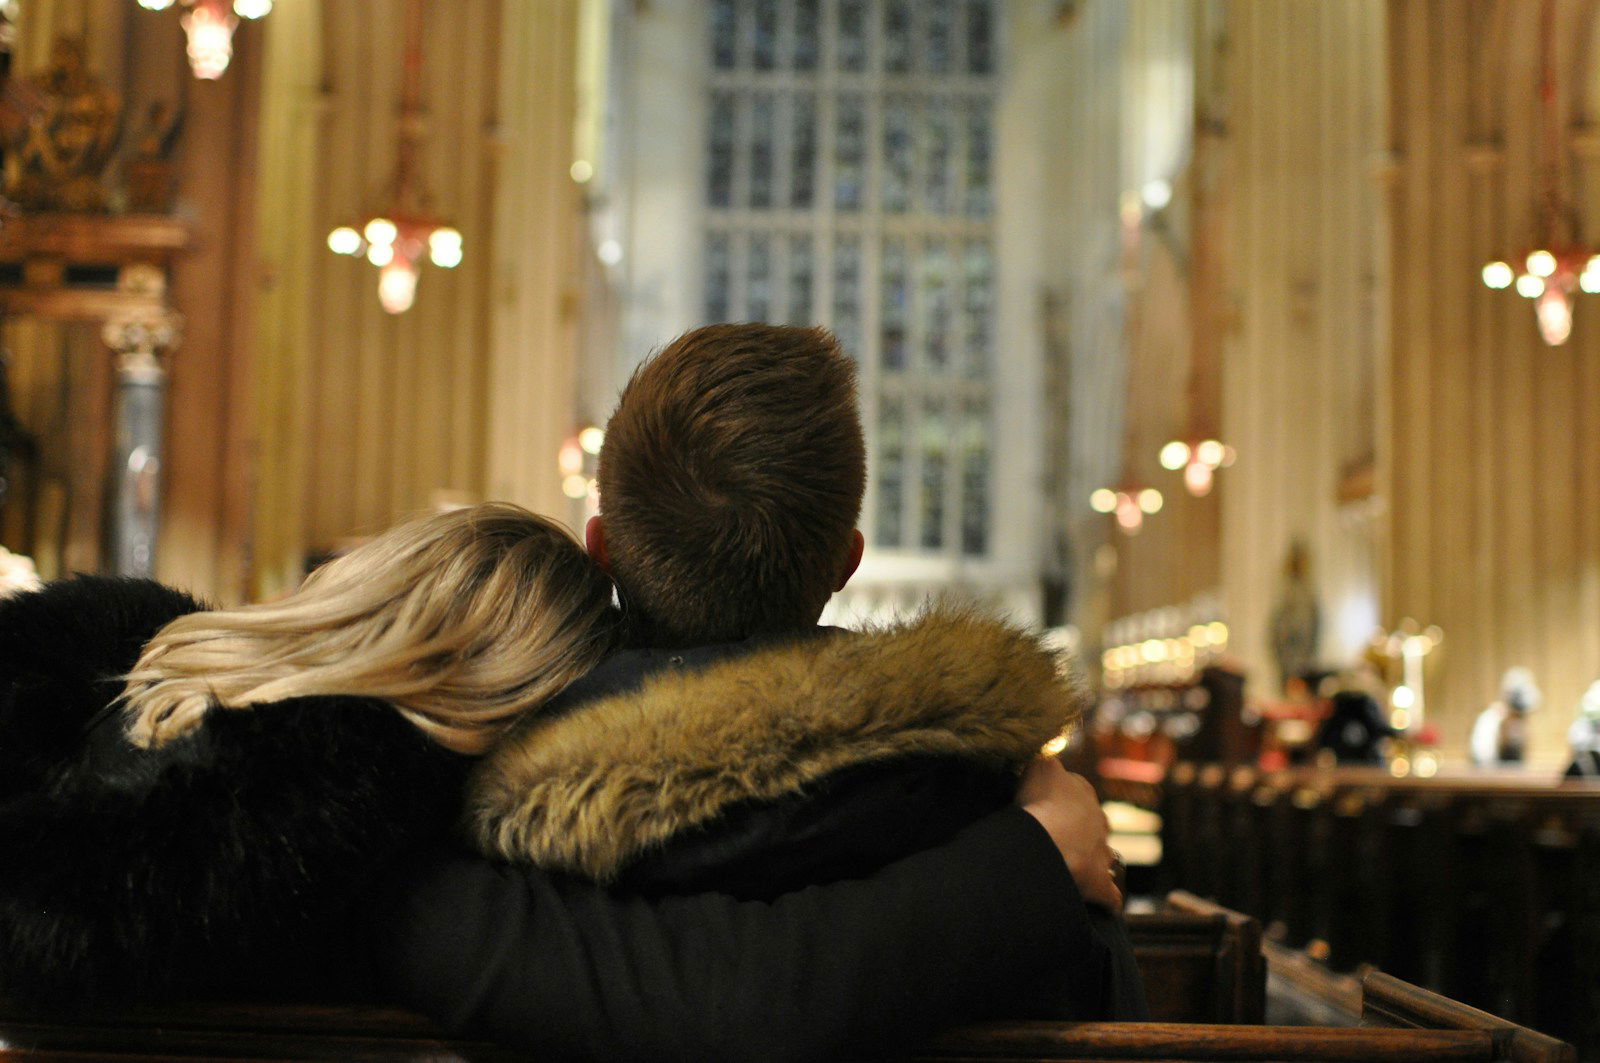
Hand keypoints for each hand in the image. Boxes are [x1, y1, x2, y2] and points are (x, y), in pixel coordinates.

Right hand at [1016, 757, 1121, 911]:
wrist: (1046, 840)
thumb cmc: (1039, 801)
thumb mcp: (1039, 767)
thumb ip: (1045, 763)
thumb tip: (1045, 762)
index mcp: (1082, 791)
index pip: (1077, 790)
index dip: (1062, 798)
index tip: (1046, 805)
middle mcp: (1097, 819)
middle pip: (1094, 822)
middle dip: (1081, 829)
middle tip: (1057, 838)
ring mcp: (1101, 852)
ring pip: (1105, 855)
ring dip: (1094, 860)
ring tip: (1074, 868)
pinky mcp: (1099, 883)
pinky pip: (1110, 894)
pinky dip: (1108, 899)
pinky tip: (1104, 905)